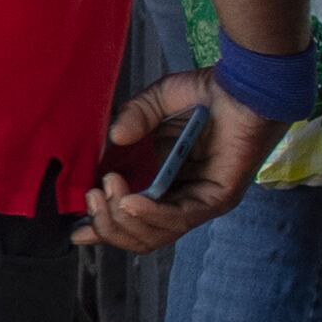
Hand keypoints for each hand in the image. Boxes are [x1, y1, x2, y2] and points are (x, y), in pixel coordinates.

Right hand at [85, 74, 275, 252]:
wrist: (244, 86)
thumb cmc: (207, 92)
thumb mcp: (155, 101)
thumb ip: (131, 117)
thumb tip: (112, 139)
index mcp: (162, 180)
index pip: (131, 218)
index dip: (103, 229)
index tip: (77, 230)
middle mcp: (181, 197)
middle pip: (140, 236)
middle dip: (108, 224)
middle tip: (93, 196)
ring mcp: (200, 201)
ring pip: (156, 235)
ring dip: (123, 220)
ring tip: (108, 192)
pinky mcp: (218, 198)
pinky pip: (180, 218)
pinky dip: (150, 214)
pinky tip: (130, 202)